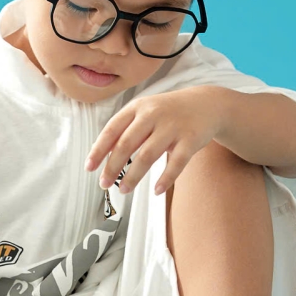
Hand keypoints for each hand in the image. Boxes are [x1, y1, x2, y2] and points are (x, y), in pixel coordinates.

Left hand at [86, 86, 227, 194]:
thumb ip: (124, 129)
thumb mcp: (144, 111)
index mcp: (137, 107)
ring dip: (133, 176)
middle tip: (104, 184)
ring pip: (147, 155)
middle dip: (112, 167)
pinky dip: (165, 179)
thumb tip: (100, 154)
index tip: (89, 168)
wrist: (206, 104)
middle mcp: (153, 114)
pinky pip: (176, 163)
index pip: (112, 130)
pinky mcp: (191, 139)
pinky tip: (156, 191)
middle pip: (126, 144)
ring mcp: (173, 126)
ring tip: (124, 190)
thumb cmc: (168, 112)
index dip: (99, 150)